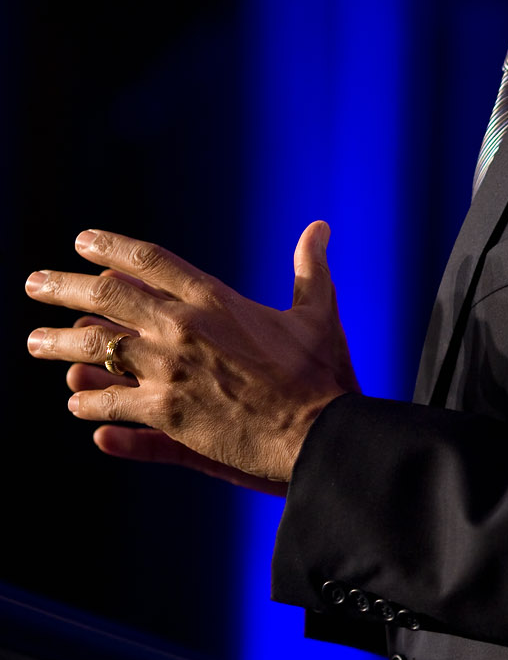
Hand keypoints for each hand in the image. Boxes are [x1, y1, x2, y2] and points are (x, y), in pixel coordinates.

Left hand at [25, 223, 357, 487]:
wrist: (317, 432)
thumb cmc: (320, 374)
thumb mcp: (317, 313)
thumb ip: (310, 269)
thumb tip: (320, 227)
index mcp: (214, 298)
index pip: (149, 259)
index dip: (111, 247)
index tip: (83, 242)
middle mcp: (183, 326)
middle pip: (106, 295)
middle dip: (63, 286)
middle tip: (35, 283)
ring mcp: (169, 370)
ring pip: (94, 350)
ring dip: (58, 344)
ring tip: (35, 342)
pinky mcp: (165, 413)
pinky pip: (110, 405)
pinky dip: (89, 403)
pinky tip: (77, 402)